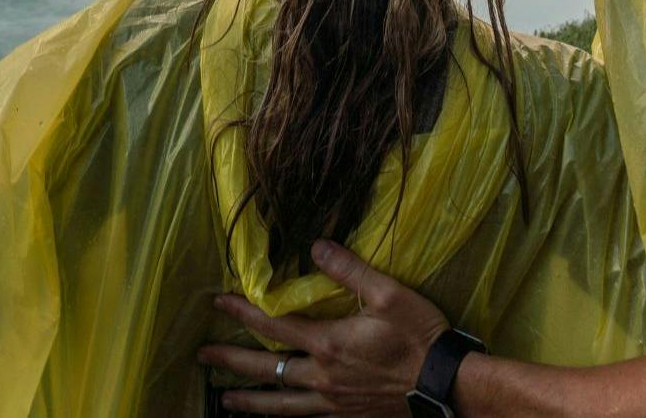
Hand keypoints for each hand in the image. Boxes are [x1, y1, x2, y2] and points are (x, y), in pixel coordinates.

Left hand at [197, 239, 449, 415]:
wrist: (442, 384)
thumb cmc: (418, 335)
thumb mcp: (389, 293)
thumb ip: (350, 270)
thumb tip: (316, 246)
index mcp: (328, 344)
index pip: (274, 326)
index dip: (244, 313)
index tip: (218, 302)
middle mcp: (321, 376)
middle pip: (265, 370)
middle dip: (231, 362)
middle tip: (202, 356)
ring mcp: (332, 401)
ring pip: (279, 404)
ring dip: (249, 400)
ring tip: (225, 398)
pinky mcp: (345, 415)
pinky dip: (282, 416)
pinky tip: (276, 415)